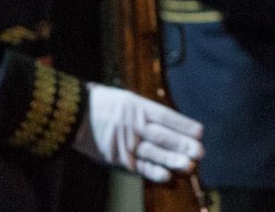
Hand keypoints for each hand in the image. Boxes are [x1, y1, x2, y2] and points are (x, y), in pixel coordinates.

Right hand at [73, 83, 204, 182]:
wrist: (74, 114)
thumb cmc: (104, 103)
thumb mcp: (128, 99)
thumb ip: (147, 111)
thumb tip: (170, 123)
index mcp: (139, 107)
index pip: (166, 117)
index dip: (184, 125)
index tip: (199, 132)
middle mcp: (134, 125)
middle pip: (163, 136)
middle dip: (182, 144)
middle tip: (200, 152)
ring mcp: (126, 143)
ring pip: (153, 153)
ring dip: (172, 160)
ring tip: (189, 165)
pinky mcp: (118, 158)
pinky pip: (138, 166)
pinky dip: (152, 171)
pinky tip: (167, 176)